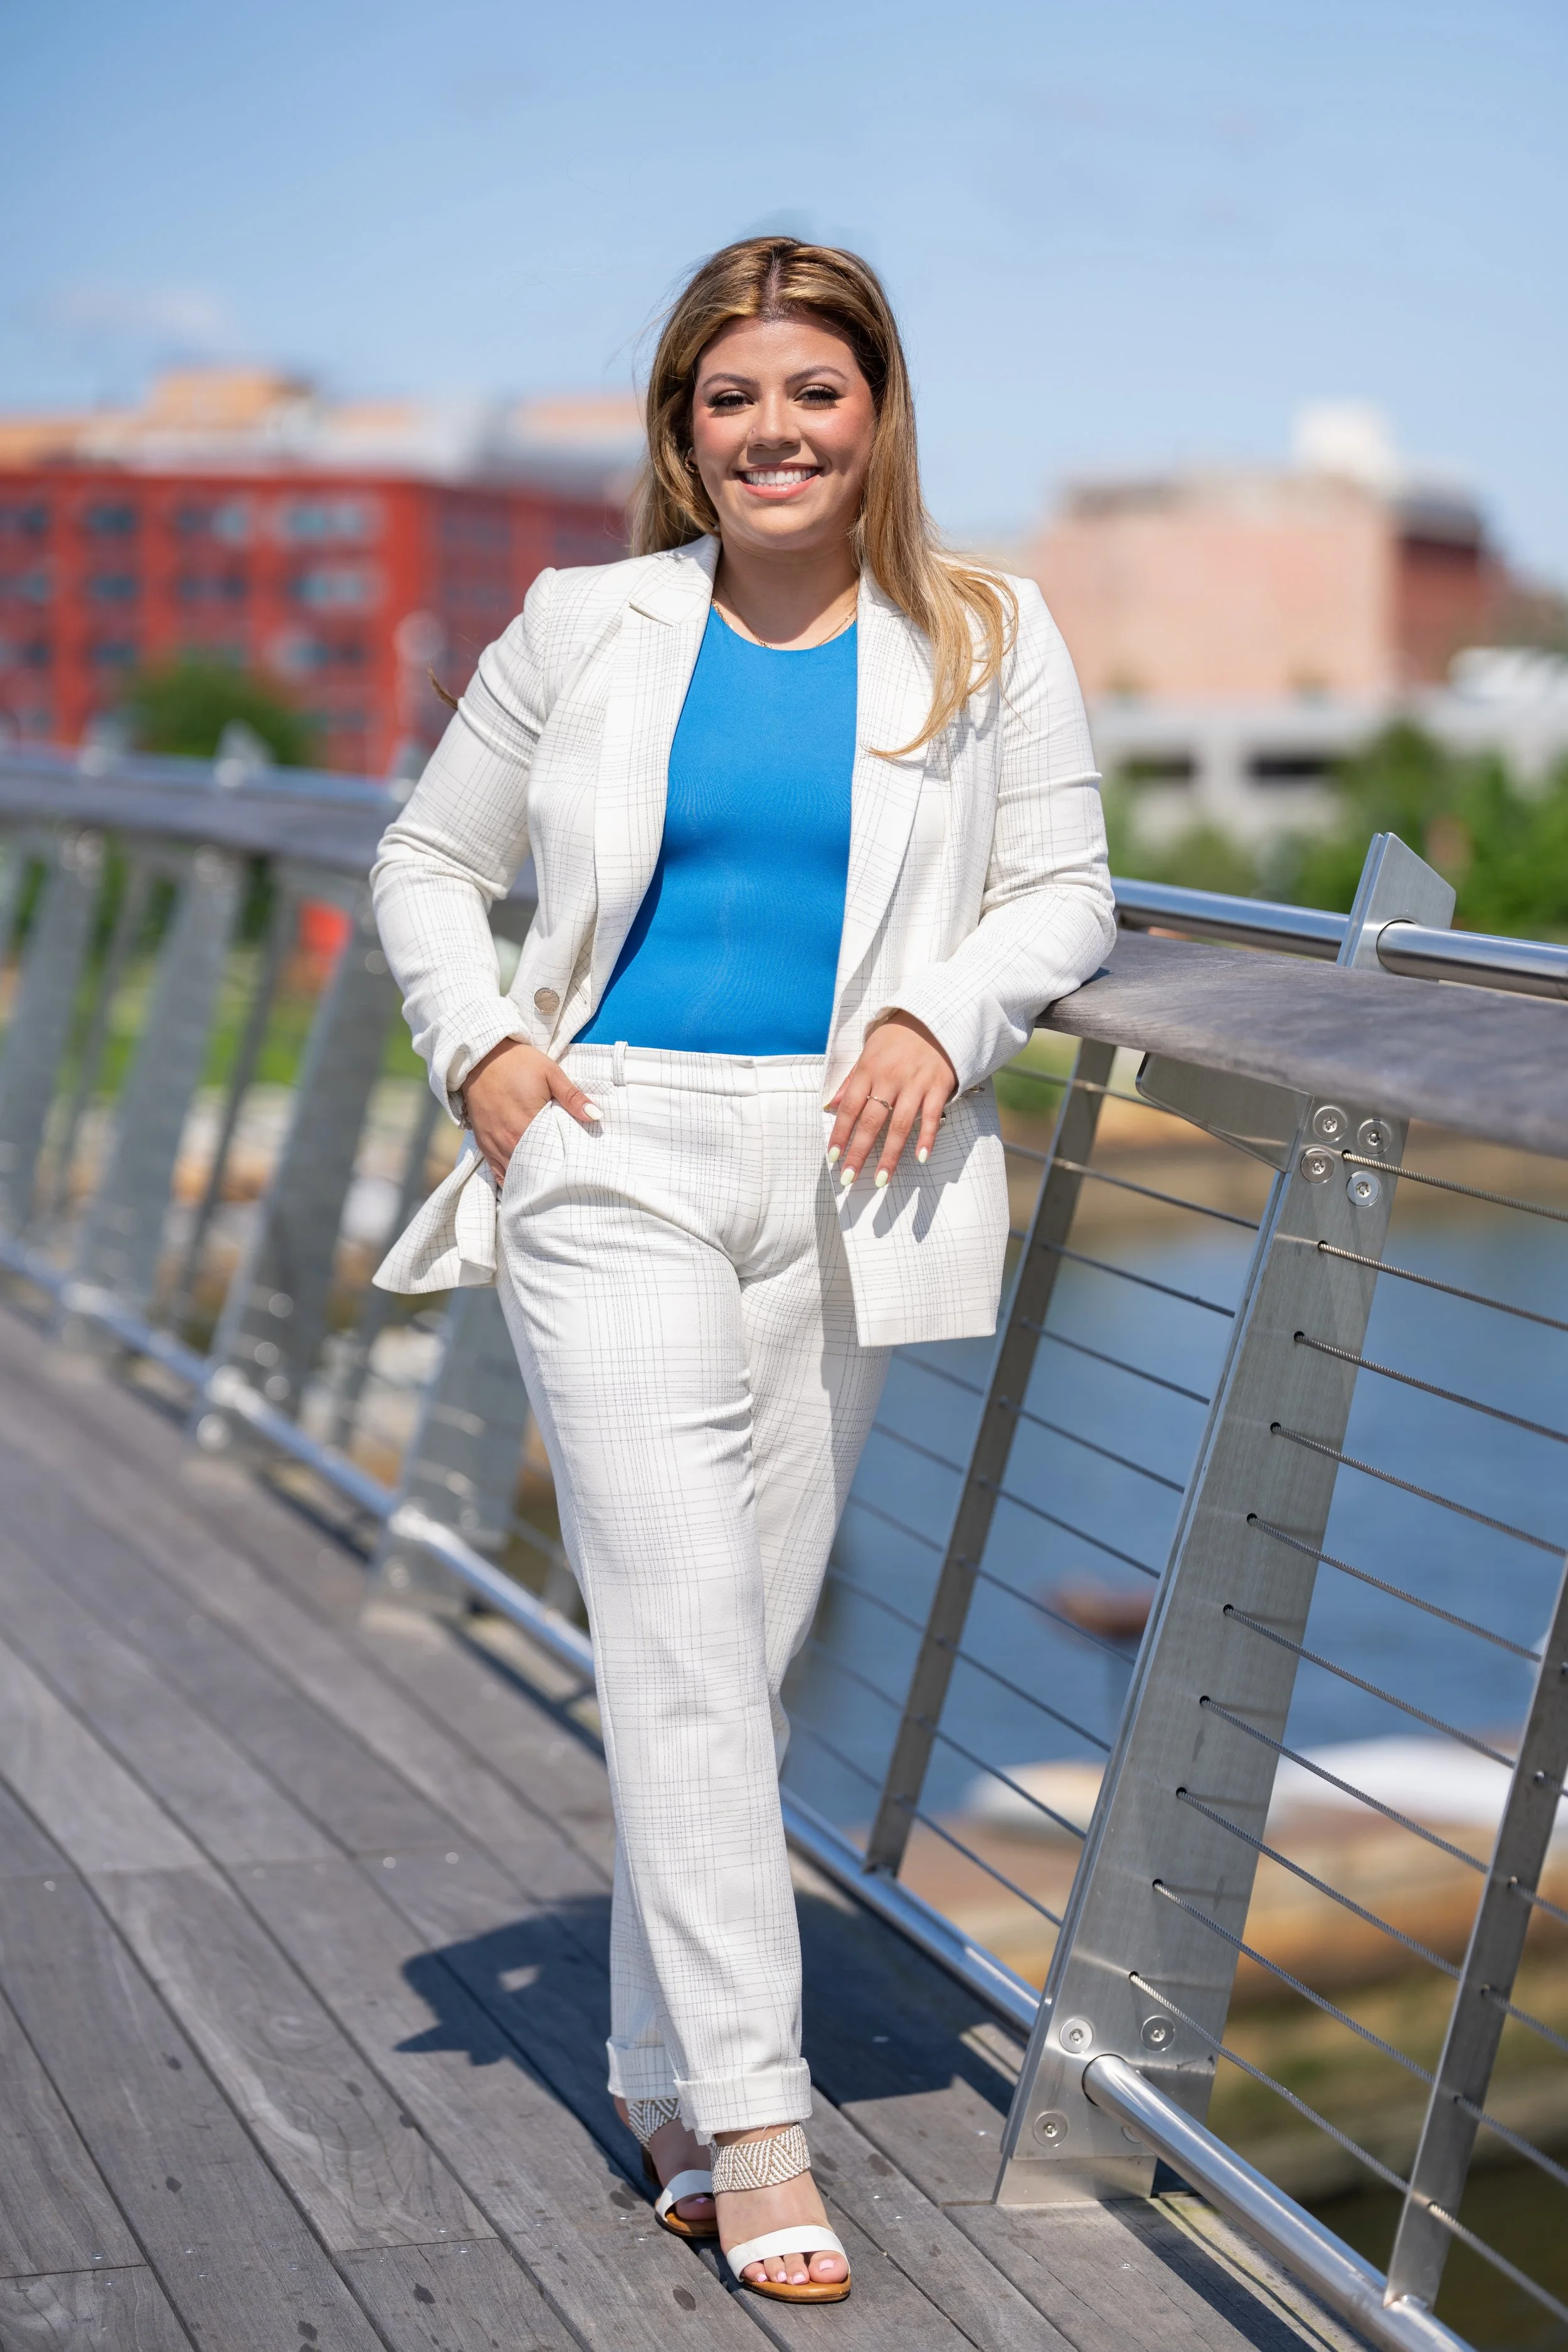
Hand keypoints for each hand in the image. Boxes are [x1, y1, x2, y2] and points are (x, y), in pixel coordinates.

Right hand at [461, 1038, 601, 1180]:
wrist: (480, 1057)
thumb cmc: (518, 1063)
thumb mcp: (550, 1073)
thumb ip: (572, 1097)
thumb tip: (595, 1116)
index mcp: (528, 1124)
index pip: (550, 1158)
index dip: (563, 1166)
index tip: (576, 1168)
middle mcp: (509, 1140)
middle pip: (533, 1171)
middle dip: (548, 1176)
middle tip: (564, 1178)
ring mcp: (494, 1145)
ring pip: (515, 1175)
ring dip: (531, 1179)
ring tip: (547, 1182)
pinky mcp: (484, 1144)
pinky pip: (498, 1173)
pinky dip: (511, 1179)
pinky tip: (525, 1181)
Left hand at [825, 1012, 956, 1191]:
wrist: (934, 1015)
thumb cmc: (897, 1035)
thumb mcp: (868, 1050)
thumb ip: (851, 1079)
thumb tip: (830, 1104)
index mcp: (869, 1069)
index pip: (849, 1108)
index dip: (840, 1134)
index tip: (833, 1157)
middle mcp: (890, 1078)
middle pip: (871, 1122)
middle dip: (858, 1153)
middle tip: (849, 1178)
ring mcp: (916, 1083)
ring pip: (900, 1125)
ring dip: (890, 1155)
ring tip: (881, 1179)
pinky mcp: (939, 1086)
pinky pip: (932, 1117)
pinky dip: (927, 1137)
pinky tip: (921, 1157)